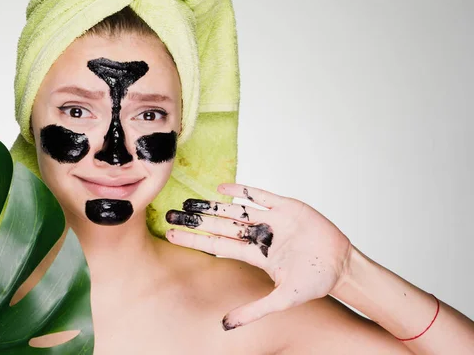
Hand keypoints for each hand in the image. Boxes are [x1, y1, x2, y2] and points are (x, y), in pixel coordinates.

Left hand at [165, 183, 352, 330]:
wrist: (341, 265)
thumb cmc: (314, 282)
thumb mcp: (281, 299)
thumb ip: (253, 310)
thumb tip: (224, 325)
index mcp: (255, 254)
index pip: (217, 244)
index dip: (195, 239)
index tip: (171, 234)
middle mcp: (258, 235)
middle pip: (220, 225)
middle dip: (196, 219)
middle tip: (170, 213)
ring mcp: (271, 219)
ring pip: (235, 209)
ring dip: (212, 204)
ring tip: (188, 200)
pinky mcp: (286, 206)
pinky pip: (260, 194)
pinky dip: (242, 190)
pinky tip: (222, 187)